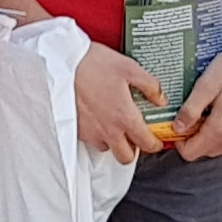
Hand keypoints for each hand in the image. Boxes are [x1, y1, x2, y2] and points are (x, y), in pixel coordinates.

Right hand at [71, 42, 164, 163]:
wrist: (60, 63)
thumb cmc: (94, 63)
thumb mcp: (129, 68)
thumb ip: (150, 86)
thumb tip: (160, 99)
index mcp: (125, 116)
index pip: (146, 144)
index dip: (155, 144)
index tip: (156, 139)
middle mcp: (108, 130)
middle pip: (126, 157)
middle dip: (134, 149)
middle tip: (135, 135)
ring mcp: (90, 132)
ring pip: (106, 148)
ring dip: (113, 141)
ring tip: (113, 124)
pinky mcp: (75, 128)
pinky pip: (90, 139)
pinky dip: (96, 133)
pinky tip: (96, 117)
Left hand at [166, 45, 221, 159]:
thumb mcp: (206, 85)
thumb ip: (190, 109)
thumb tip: (178, 126)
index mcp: (221, 129)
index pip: (191, 153)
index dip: (179, 141)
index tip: (178, 126)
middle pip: (205, 152)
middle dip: (195, 137)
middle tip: (193, 115)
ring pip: (220, 148)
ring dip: (210, 136)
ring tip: (210, 112)